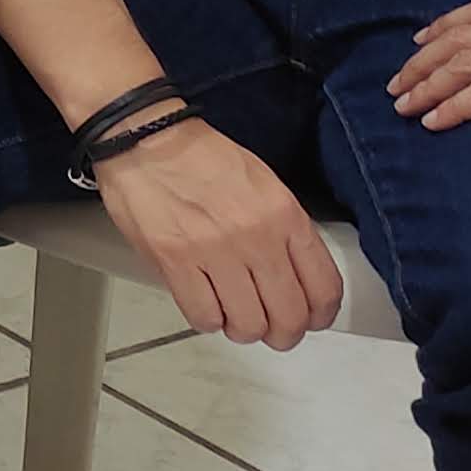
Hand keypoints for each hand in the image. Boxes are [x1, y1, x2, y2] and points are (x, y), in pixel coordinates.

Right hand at [88, 116, 345, 349]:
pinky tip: (205, 304)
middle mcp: (256, 237)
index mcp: (284, 214)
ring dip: (242, 329)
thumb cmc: (199, 156)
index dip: (319, 315)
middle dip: (283, 333)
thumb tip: (294, 275)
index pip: (324, 288)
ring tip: (233, 316)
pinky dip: (207, 320)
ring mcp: (215, 251)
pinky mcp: (175, 261)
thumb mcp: (264, 184)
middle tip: (272, 329)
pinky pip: (204, 316)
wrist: (146, 137)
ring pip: (248, 325)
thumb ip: (285, 230)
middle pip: (289, 317)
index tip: (310, 319)